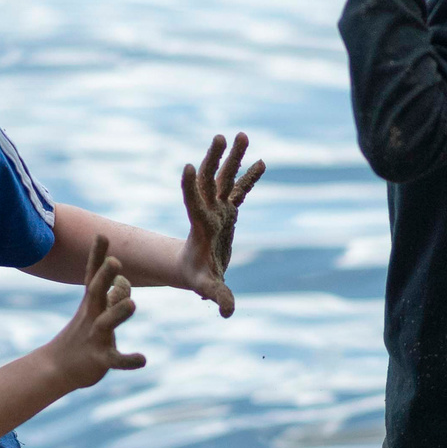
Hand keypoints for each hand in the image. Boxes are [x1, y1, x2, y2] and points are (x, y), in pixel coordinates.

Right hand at [46, 235, 144, 389]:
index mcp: (91, 303)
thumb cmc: (81, 336)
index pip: (93, 275)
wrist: (57, 368)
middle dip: (105, 276)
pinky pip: (115, 359)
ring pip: (106, 323)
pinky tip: (142, 360)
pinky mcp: (99, 359)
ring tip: (132, 304)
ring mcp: (95, 337)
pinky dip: (128, 360)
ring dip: (117, 313)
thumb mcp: (96, 314)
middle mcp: (91, 316)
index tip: (102, 235)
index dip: (97, 256)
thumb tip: (124, 281)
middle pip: (96, 292)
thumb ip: (113, 297)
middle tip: (115, 260)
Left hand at [177, 132, 266, 317]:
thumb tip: (228, 313)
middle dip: (216, 159)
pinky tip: (261, 162)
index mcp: (200, 226)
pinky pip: (239, 189)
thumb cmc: (197, 278)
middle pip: (209, 180)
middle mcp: (208, 211)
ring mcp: (218, 208)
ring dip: (233, 157)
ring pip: (224, 177)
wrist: (194, 269)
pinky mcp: (228, 210)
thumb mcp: (206, 287)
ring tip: (242, 134)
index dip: (189, 186)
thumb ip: (217, 295)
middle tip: (221, 137)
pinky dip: (248, 177)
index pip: (192, 202)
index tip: (185, 167)